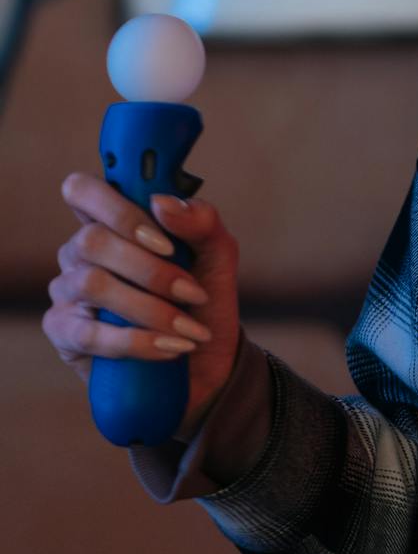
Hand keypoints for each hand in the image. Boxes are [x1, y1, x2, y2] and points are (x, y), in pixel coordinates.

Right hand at [44, 170, 242, 444]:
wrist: (207, 361)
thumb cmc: (204, 297)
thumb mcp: (217, 253)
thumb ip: (200, 220)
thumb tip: (162, 202)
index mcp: (112, 222)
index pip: (83, 191)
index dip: (117, 208)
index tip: (165, 240)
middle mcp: (81, 251)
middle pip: (92, 240)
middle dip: (149, 269)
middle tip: (192, 292)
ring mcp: (67, 291)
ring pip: (91, 284)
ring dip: (149, 308)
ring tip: (189, 328)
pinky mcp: (64, 333)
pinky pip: (89, 333)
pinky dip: (137, 341)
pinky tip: (171, 348)